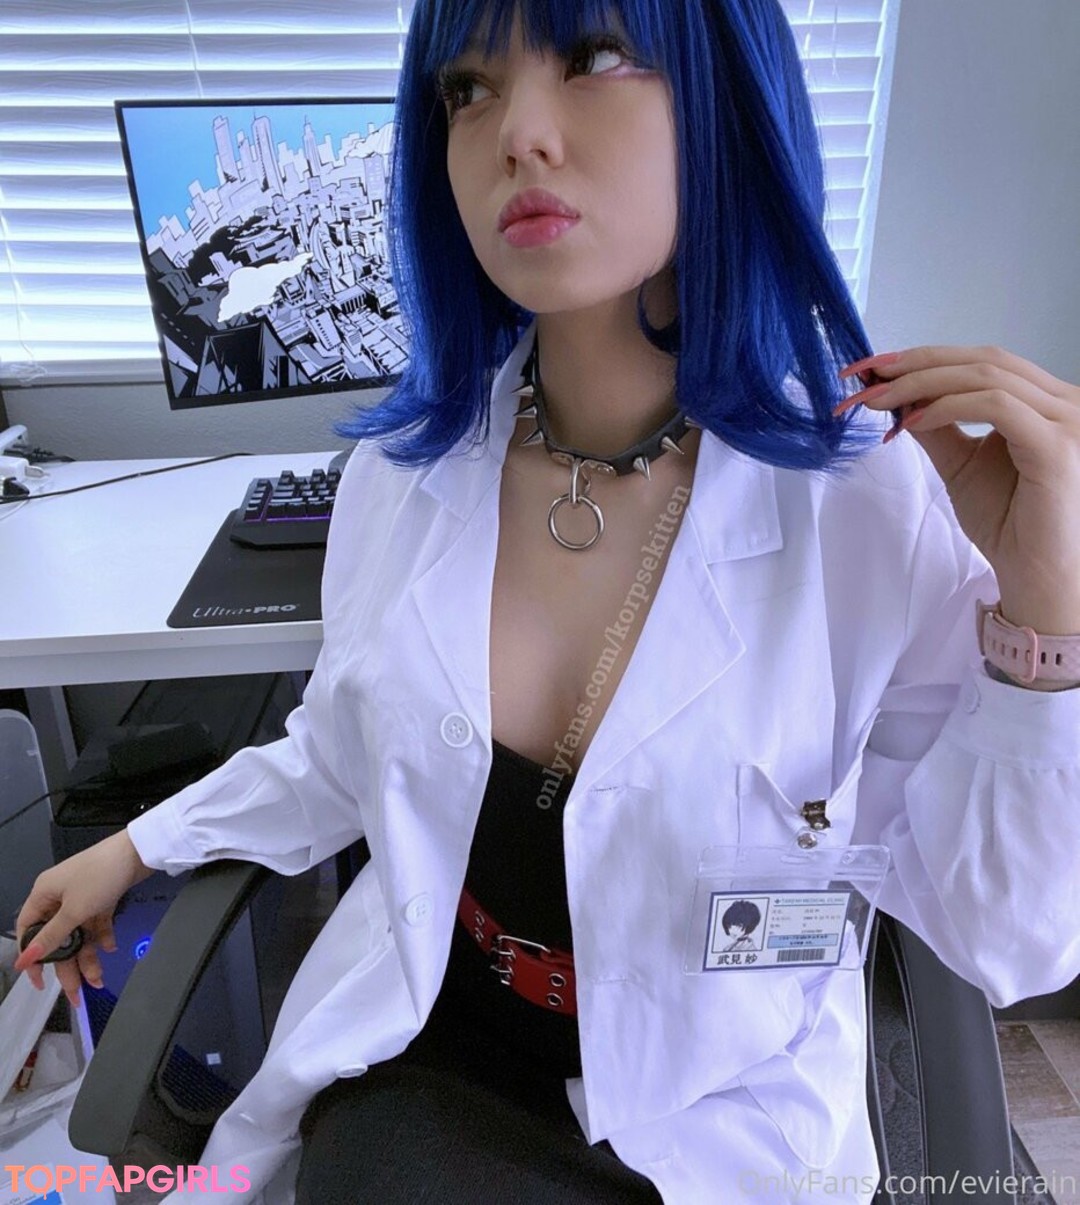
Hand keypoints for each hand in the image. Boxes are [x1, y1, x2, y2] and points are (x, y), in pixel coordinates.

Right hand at [13, 831, 154, 1008]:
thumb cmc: (100, 876)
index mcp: (43, 895)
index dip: (32, 956)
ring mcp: (82, 897)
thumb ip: (51, 937)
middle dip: (67, 965)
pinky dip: (103, 936)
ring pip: (79, 934)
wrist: (138, 851)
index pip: (28, 931)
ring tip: (99, 980)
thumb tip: (24, 959)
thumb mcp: (73, 910)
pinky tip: (110, 948)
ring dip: (88, 956)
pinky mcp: (102, 897)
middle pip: (57, 938)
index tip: (40, 981)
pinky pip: (97, 923)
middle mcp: (59, 897)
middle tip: (77, 992)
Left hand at [836, 345, 1079, 635]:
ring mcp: (1065, 419)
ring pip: (987, 376)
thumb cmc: (1006, 522)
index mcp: (1043, 400)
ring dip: (923, 384)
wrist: (1033, 571)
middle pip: (984, 360)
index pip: (983, 361)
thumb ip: (935, 425)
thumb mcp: (959, 462)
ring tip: (879, 401)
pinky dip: (949, 407)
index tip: (873, 370)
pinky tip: (912, 422)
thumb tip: (896, 394)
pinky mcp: (1056, 444)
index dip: (926, 358)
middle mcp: (1062, 400)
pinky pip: (997, 406)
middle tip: (866, 376)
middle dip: (917, 364)